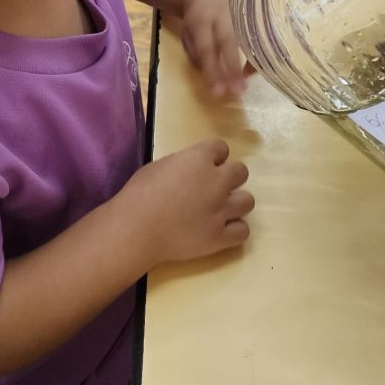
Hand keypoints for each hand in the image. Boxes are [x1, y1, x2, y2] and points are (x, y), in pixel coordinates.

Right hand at [122, 138, 253, 266]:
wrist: (136, 229)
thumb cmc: (139, 194)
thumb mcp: (160, 166)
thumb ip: (182, 165)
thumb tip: (191, 172)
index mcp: (199, 159)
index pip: (221, 147)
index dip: (213, 156)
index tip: (204, 165)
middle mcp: (217, 182)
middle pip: (241, 172)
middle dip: (229, 177)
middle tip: (213, 187)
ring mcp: (221, 211)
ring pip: (248, 201)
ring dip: (235, 203)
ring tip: (220, 210)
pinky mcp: (220, 237)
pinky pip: (243, 231)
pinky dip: (233, 230)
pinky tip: (220, 230)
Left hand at [177, 0, 250, 97]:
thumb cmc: (197, 20)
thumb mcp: (187, 33)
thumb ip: (195, 53)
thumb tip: (212, 75)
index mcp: (202, 19)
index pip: (207, 47)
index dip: (212, 70)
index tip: (218, 92)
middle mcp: (222, 15)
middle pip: (229, 42)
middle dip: (233, 68)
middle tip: (237, 92)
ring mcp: (239, 13)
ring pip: (248, 39)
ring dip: (249, 65)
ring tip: (247, 85)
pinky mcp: (251, 14)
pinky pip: (258, 37)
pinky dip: (257, 56)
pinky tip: (251, 72)